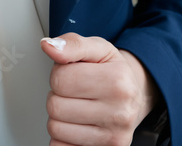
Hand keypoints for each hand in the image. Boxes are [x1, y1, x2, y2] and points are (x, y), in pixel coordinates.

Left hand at [40, 32, 161, 144]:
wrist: (134, 97)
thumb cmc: (113, 71)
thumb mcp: (97, 48)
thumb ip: (72, 43)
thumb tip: (48, 46)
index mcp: (117, 81)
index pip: (60, 78)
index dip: (59, 72)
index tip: (72, 72)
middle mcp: (119, 113)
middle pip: (55, 106)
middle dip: (58, 95)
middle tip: (74, 91)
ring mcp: (113, 138)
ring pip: (56, 129)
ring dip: (59, 117)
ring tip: (76, 106)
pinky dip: (62, 137)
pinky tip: (76, 125)